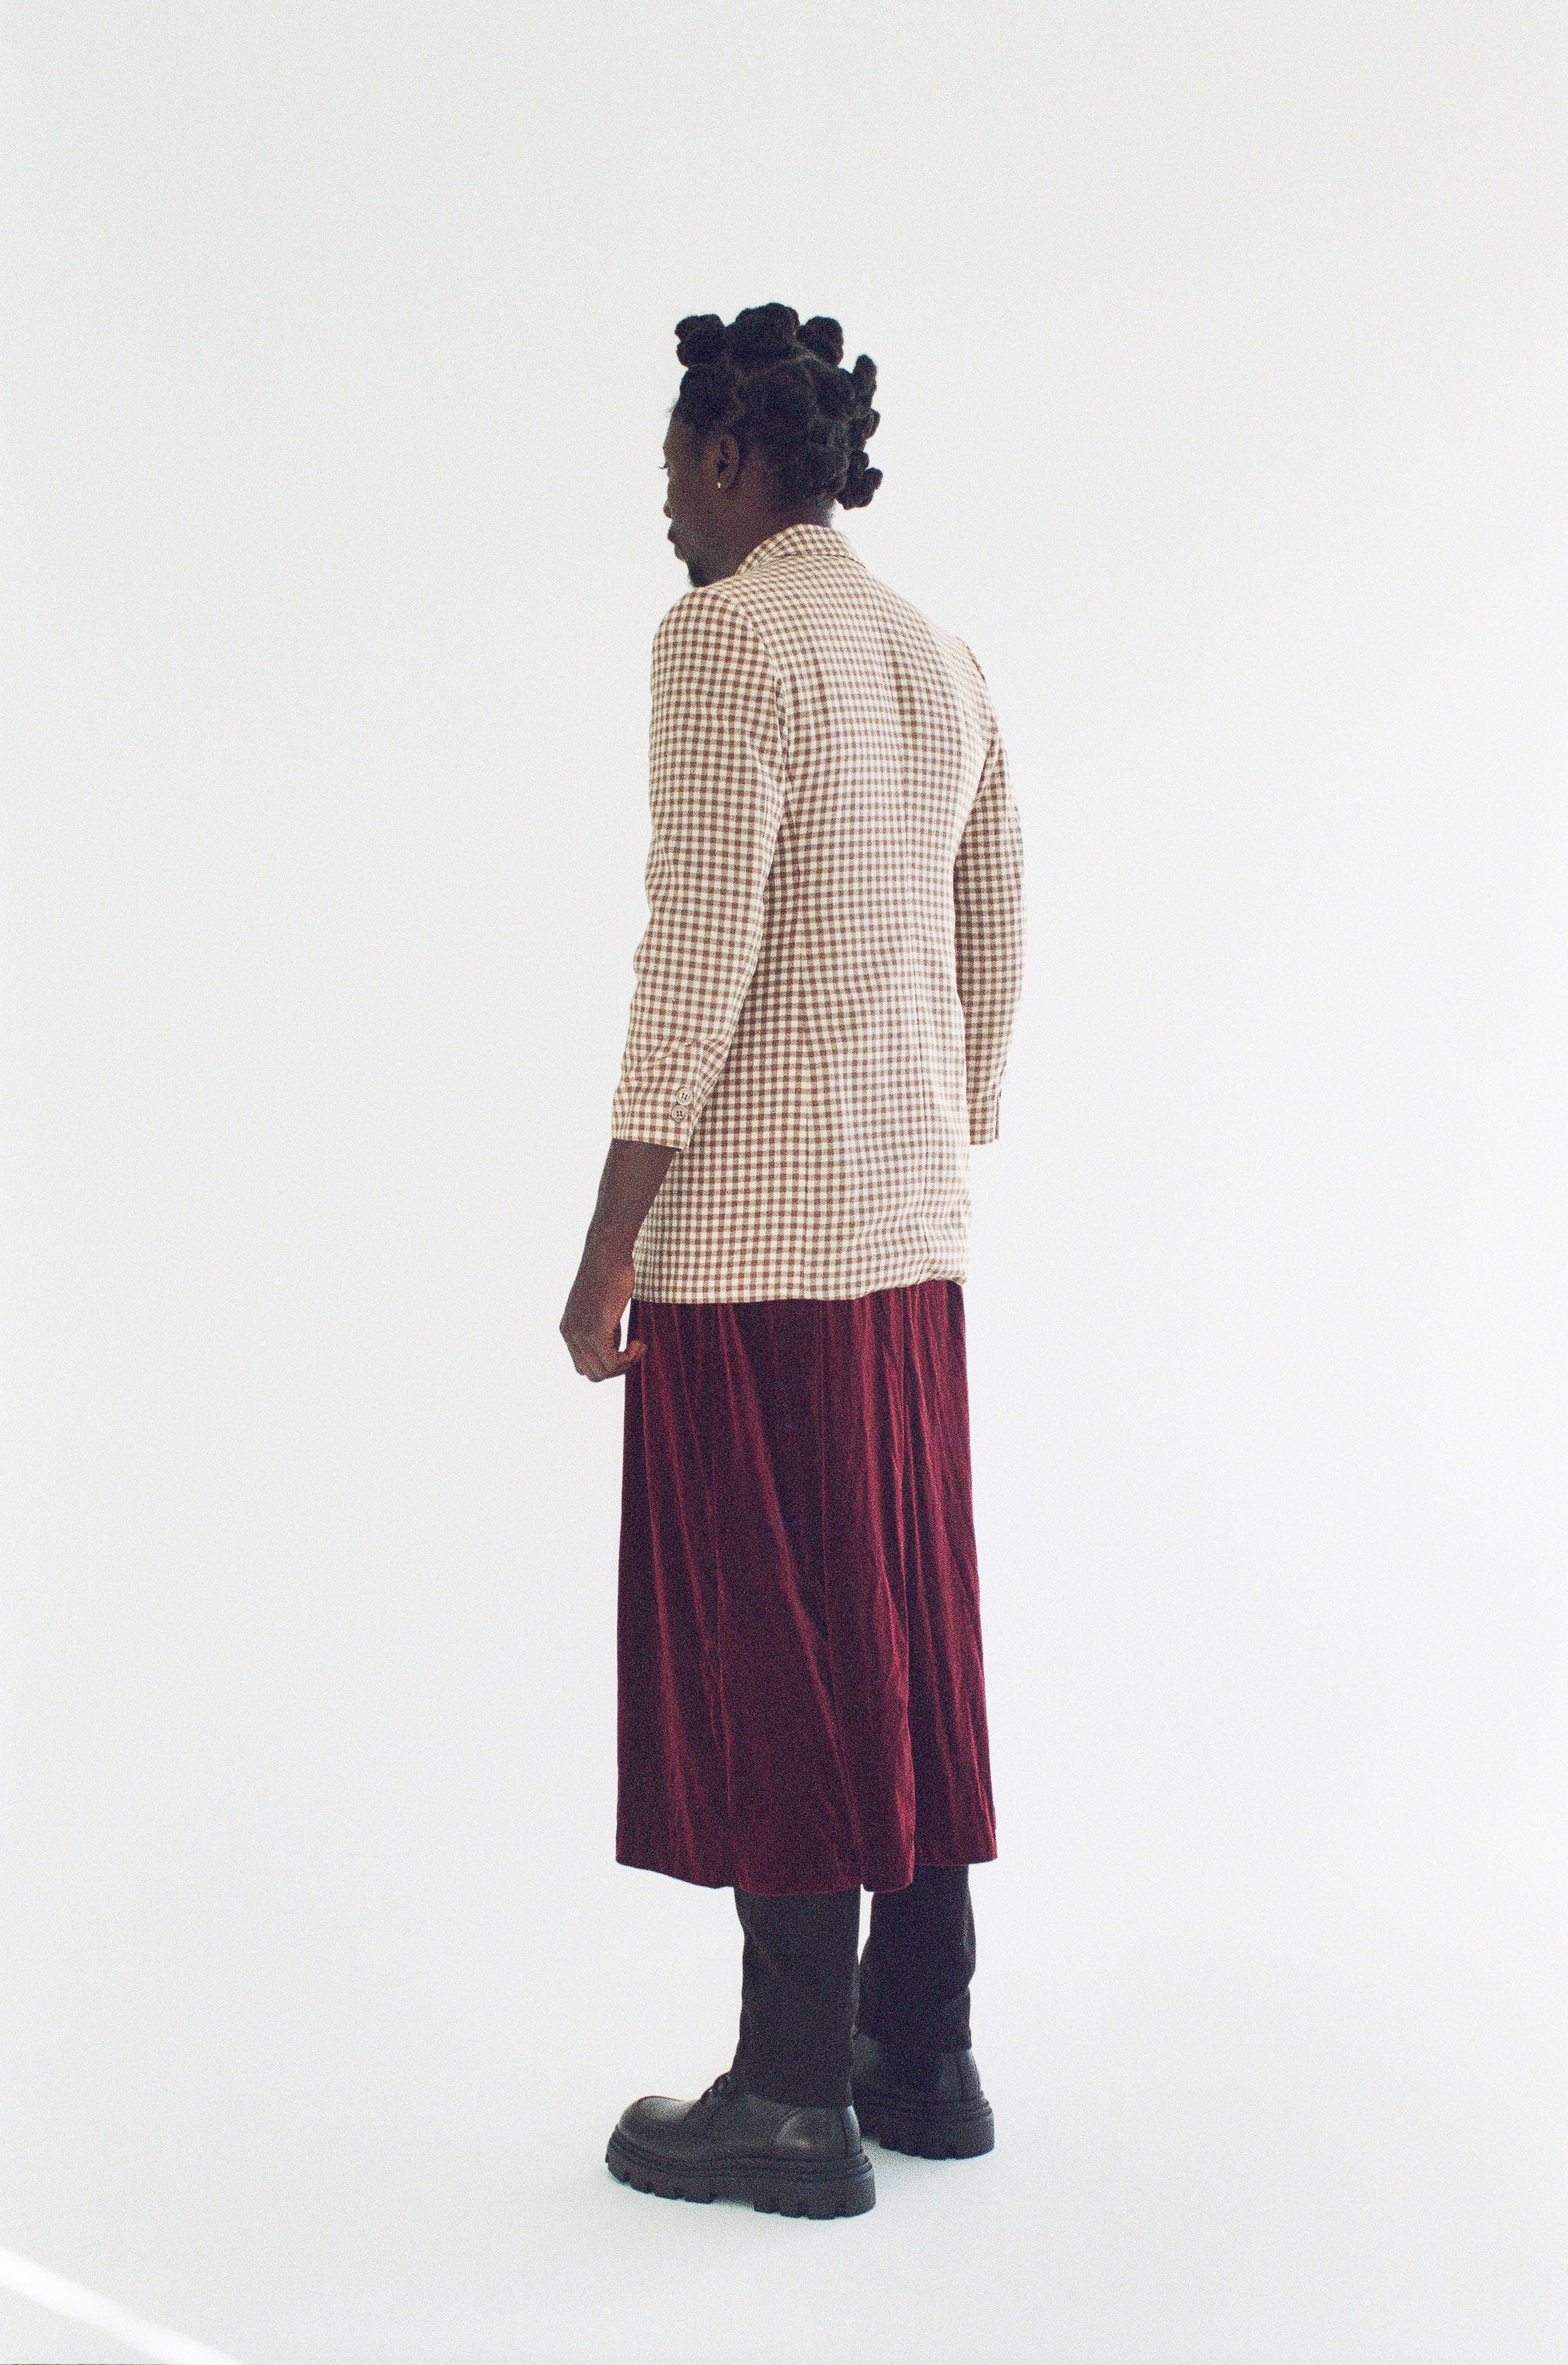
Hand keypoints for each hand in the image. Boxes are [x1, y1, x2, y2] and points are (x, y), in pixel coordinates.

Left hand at [560, 1232, 647, 1380]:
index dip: (607, 1364)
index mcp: (568, 1330)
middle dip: (617, 1368)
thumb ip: (601, 1327)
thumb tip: (614, 1347)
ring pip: (603, 1372)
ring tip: (638, 1345)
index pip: (583, 1367)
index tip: (624, 1348)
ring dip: (626, 1364)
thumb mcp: (600, 1307)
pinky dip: (630, 1358)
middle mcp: (570, 1335)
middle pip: (592, 1374)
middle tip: (634, 1349)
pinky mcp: (595, 1330)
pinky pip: (613, 1362)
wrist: (607, 1254)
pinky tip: (639, 1342)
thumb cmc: (609, 1274)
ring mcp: (580, 1334)